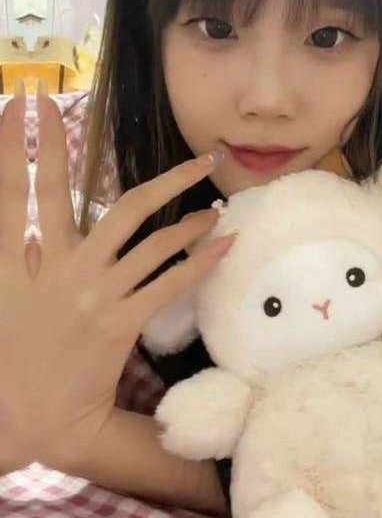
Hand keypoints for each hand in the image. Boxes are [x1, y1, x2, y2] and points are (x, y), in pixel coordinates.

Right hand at [0, 85, 234, 474]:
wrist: (25, 415)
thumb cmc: (9, 356)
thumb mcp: (2, 296)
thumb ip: (16, 254)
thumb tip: (33, 227)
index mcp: (22, 259)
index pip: (19, 189)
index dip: (24, 144)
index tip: (30, 102)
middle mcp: (63, 267)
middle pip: (121, 206)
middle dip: (165, 176)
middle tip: (202, 153)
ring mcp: (96, 294)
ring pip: (156, 240)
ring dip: (191, 218)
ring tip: (216, 204)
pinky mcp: (120, 322)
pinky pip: (169, 282)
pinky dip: (199, 260)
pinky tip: (222, 242)